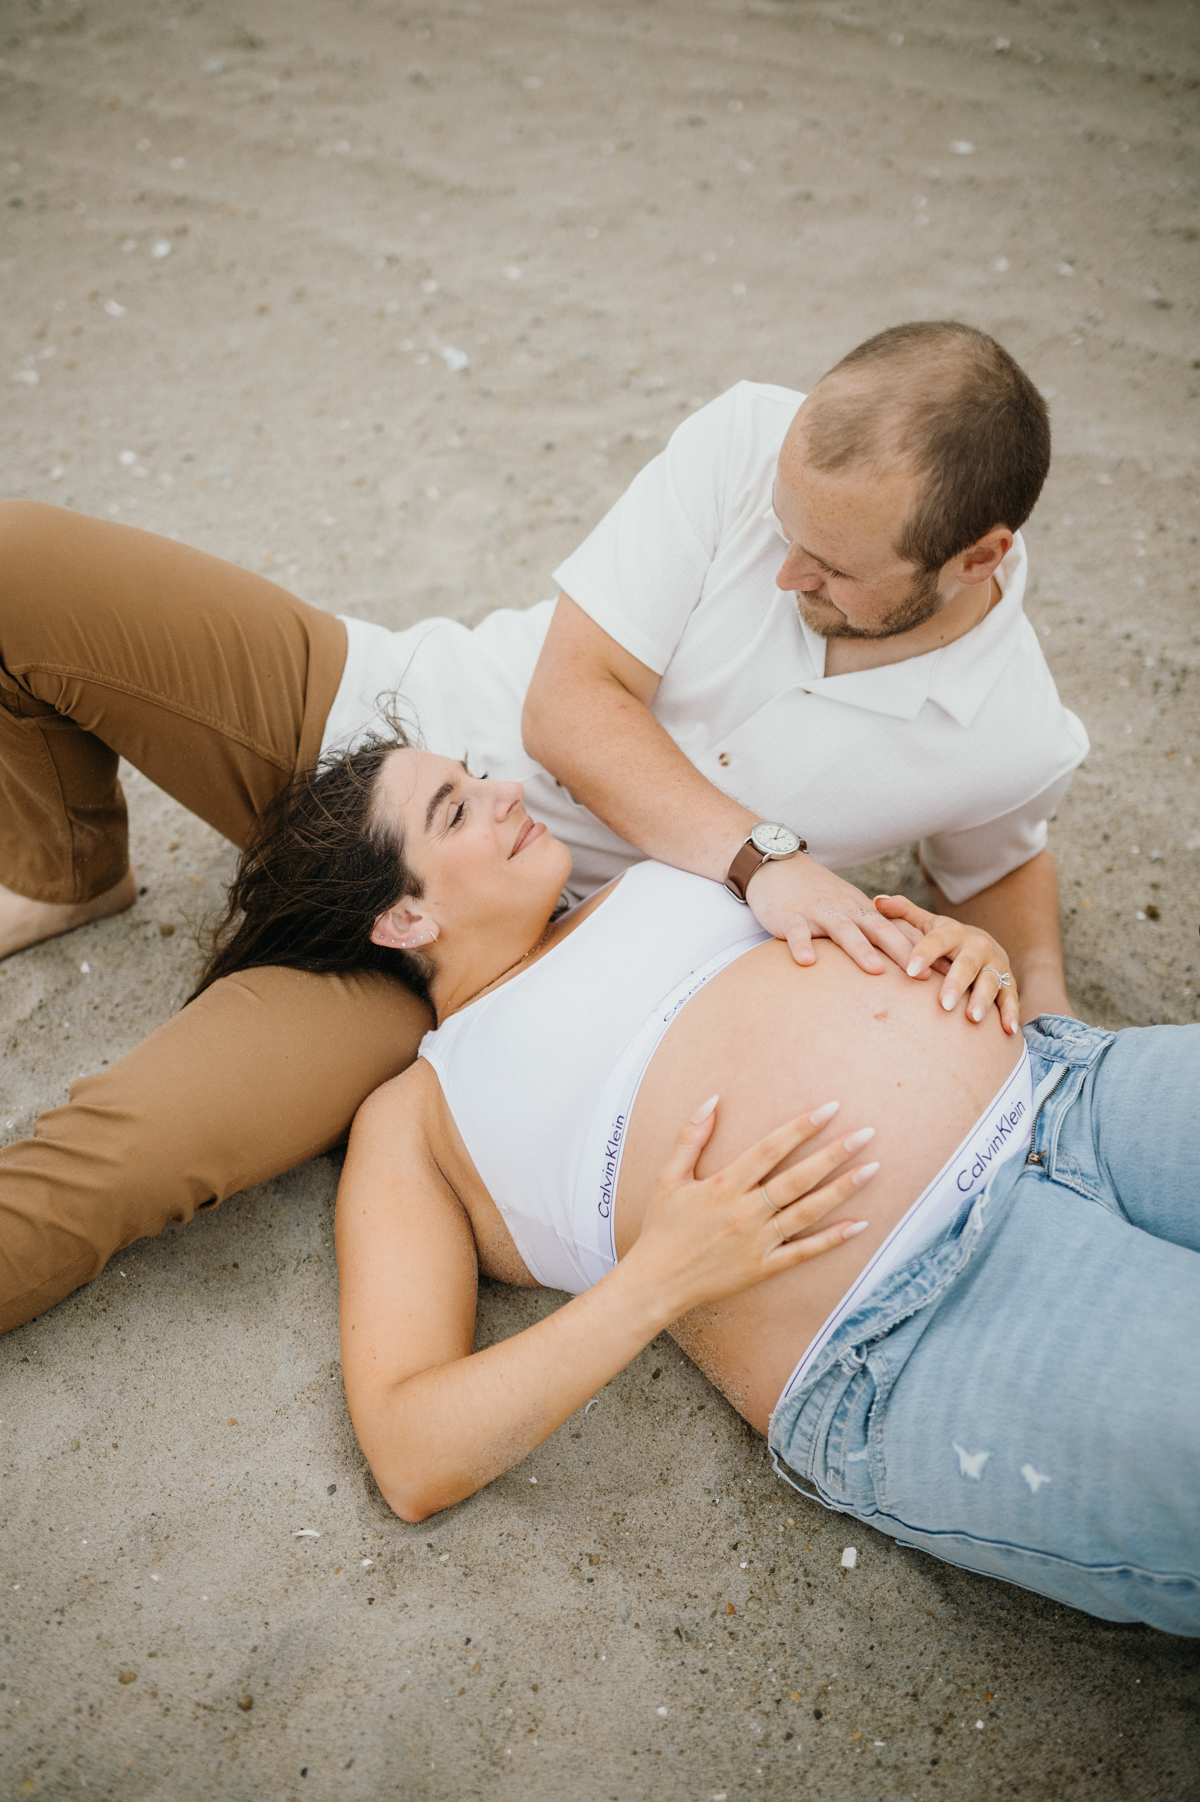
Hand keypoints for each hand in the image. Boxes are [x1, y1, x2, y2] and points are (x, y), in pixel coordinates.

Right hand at [629, 1097, 877, 1319]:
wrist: (657, 1282)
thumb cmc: (662, 1227)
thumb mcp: (668, 1176)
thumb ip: (690, 1137)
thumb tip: (711, 1099)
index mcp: (724, 1185)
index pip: (771, 1148)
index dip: (802, 1127)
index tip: (830, 1109)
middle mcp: (746, 1212)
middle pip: (798, 1178)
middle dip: (834, 1153)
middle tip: (867, 1134)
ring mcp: (758, 1241)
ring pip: (807, 1212)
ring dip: (841, 1190)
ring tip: (872, 1170)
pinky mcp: (763, 1267)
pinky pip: (804, 1252)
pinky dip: (832, 1240)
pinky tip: (859, 1225)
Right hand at [746, 855, 920, 975]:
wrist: (778, 865)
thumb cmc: (818, 895)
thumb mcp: (851, 908)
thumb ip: (875, 930)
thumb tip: (910, 956)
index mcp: (863, 910)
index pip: (899, 930)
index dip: (923, 949)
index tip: (947, 970)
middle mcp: (846, 910)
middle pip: (879, 929)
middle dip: (903, 952)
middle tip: (924, 977)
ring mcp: (818, 912)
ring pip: (843, 930)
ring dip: (860, 949)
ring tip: (875, 971)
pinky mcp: (790, 916)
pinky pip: (796, 931)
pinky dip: (802, 945)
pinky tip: (807, 962)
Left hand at [872, 894, 1020, 1033]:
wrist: (984, 946)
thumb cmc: (945, 940)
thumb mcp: (927, 925)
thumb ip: (904, 913)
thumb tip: (877, 900)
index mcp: (954, 933)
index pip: (938, 940)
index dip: (925, 953)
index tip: (911, 971)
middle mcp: (978, 947)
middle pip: (968, 963)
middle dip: (957, 982)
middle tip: (944, 1004)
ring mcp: (995, 966)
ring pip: (991, 981)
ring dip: (983, 999)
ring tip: (972, 1019)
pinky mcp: (1009, 984)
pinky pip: (1011, 998)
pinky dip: (1011, 1013)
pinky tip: (1008, 1030)